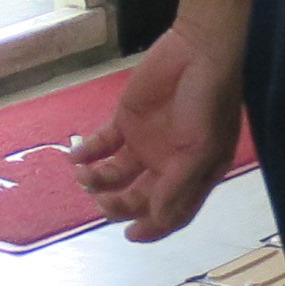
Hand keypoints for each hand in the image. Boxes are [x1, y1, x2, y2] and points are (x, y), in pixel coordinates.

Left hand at [75, 23, 243, 240]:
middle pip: (139, 197)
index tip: (130, 235)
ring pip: (116, 175)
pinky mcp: (127, 120)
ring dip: (98, 181)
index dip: (153, 227)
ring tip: (84, 174)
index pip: (172, 211)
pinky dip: (87, 153)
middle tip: (102, 202)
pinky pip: (102, 144)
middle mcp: (168, 163)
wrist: (198, 50)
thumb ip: (179, 186)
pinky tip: (76, 156)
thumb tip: (158, 218)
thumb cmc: (208, 102)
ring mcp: (146, 142)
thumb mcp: (202, 149)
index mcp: (193, 174)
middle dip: (119, 205)